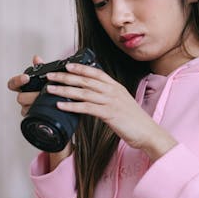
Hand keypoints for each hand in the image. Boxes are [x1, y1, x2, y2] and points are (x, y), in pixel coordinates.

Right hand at [7, 55, 44, 117]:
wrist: (61, 103)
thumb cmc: (50, 88)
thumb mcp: (46, 77)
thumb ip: (40, 67)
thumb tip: (36, 58)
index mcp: (23, 88)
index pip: (12, 84)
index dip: (17, 81)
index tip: (26, 77)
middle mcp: (22, 98)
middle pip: (20, 98)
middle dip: (31, 95)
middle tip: (41, 92)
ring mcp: (26, 109)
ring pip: (25, 108)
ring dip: (36, 103)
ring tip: (46, 100)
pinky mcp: (32, 118)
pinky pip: (32, 116)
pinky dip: (40, 112)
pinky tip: (48, 108)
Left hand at [45, 62, 176, 161]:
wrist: (148, 132)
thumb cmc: (134, 120)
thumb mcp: (121, 102)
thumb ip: (108, 95)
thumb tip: (94, 93)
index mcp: (115, 86)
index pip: (95, 72)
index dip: (79, 68)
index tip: (66, 65)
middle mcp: (112, 91)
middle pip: (85, 81)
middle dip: (66, 77)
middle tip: (50, 76)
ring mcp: (111, 101)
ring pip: (83, 92)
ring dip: (65, 90)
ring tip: (51, 89)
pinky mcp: (109, 114)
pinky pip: (87, 108)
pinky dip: (72, 106)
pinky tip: (61, 105)